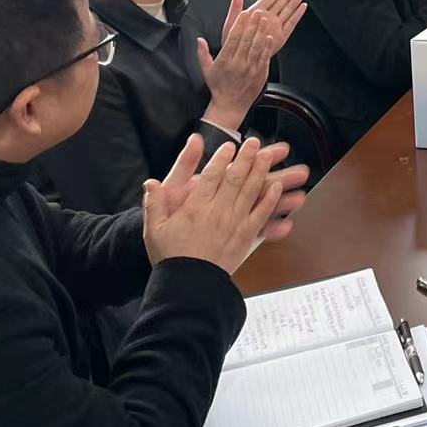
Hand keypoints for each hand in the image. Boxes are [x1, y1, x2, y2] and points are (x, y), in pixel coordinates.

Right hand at [142, 136, 309, 272]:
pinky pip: (261, 214)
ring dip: (260, 171)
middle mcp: (217, 211)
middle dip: (246, 158)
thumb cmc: (171, 256)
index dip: (221, 159)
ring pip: (251, 191)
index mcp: (195, 207)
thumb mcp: (154, 230)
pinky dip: (270, 199)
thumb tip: (150, 182)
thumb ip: (154, 204)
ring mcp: (234, 223)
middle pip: (235, 178)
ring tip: (269, 155)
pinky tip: (276, 187)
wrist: (189, 284)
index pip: (210, 176)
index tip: (229, 145)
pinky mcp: (246, 236)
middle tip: (254, 142)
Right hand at [198, 0, 275, 131]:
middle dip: (252, 24)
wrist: (231, 105)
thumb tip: (199, 39)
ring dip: (262, 32)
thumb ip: (202, 53)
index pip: (233, 39)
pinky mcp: (261, 73)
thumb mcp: (206, 70)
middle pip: (247, 40)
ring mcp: (251, 69)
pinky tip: (270, 36)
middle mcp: (239, 64)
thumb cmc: (218, 86)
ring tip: (265, 20)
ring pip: (257, 46)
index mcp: (225, 61)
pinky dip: (268, 46)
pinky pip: (265, 57)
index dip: (239, 25)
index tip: (244, 14)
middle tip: (257, 11)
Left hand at [231, 0, 307, 54]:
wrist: (237, 60)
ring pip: (289, 9)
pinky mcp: (281, 37)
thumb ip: (236, 6)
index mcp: (257, 11)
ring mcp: (276, 26)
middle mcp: (268, 17)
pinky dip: (297, 15)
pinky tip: (303, 6)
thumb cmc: (232, 41)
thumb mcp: (231, 23)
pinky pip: (291, 23)